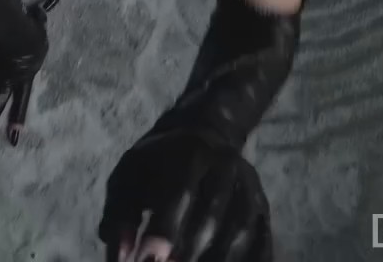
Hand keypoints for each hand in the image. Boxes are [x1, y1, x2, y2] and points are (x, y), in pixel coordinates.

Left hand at [98, 128, 272, 261]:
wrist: (202, 134)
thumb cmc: (156, 165)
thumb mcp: (130, 176)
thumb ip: (120, 215)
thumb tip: (119, 257)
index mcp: (190, 152)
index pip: (178, 193)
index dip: (163, 230)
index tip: (145, 259)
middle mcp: (225, 165)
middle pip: (212, 215)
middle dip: (188, 252)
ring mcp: (249, 186)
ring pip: (240, 230)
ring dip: (218, 259)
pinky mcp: (263, 205)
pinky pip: (262, 239)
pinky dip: (250, 258)